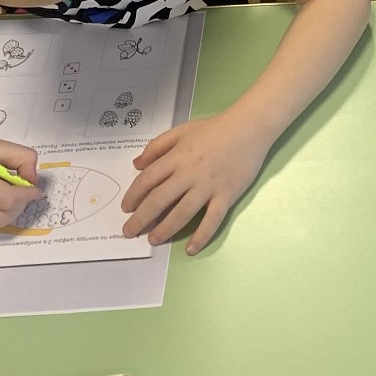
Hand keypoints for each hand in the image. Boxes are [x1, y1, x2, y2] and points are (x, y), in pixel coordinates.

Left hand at [120, 112, 268, 254]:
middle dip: (141, 218)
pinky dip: (201, 235)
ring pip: (182, 212)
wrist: (249, 127)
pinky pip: (212, 219)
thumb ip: (157, 146)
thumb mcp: (182, 130)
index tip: (126, 208)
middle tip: (129, 231)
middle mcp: (190, 173)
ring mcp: (209, 185)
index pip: (148, 179)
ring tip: (153, 239)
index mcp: (178, 157)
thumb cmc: (215, 128)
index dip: (133, 195)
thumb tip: (137, 165)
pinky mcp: (227, 195)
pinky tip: (191, 248)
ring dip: (165, 229)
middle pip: (160, 199)